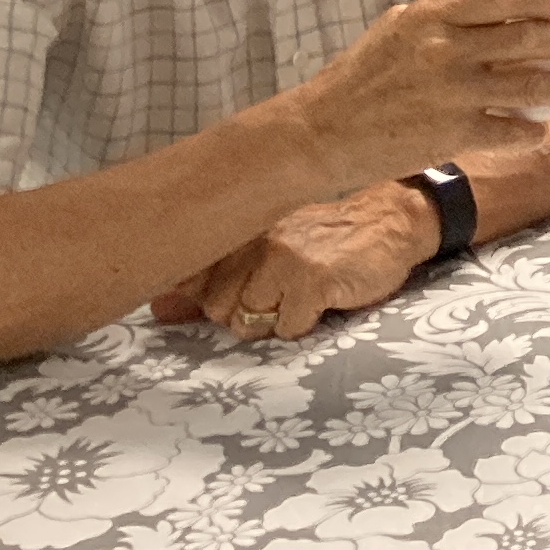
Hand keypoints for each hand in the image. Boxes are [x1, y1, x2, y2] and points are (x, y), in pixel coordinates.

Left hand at [152, 186, 431, 341]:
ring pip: (247, 323)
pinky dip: (305, 323)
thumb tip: (157, 309)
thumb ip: (209, 282)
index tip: (237, 289)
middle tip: (281, 292)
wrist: (392, 220)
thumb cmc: (325, 239)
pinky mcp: (312, 278)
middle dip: (245, 313)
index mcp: (236, 230)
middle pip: (217, 310)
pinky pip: (286, 328)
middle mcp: (251, 240)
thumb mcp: (265, 254)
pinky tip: (323, 299)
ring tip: (301, 295)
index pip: (188, 278)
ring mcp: (281, 258)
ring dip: (274, 320)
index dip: (206, 297)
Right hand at [284, 0, 549, 190]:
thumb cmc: (354, 82)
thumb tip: (478, 11)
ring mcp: (452, 93)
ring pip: (530, 86)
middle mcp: (445, 50)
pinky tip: (540, 131)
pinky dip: (531, 131)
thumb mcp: (392, 31)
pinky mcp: (451, 135)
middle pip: (528, 38)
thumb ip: (435, 20)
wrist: (318, 135)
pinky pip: (509, 130)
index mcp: (430, 17)